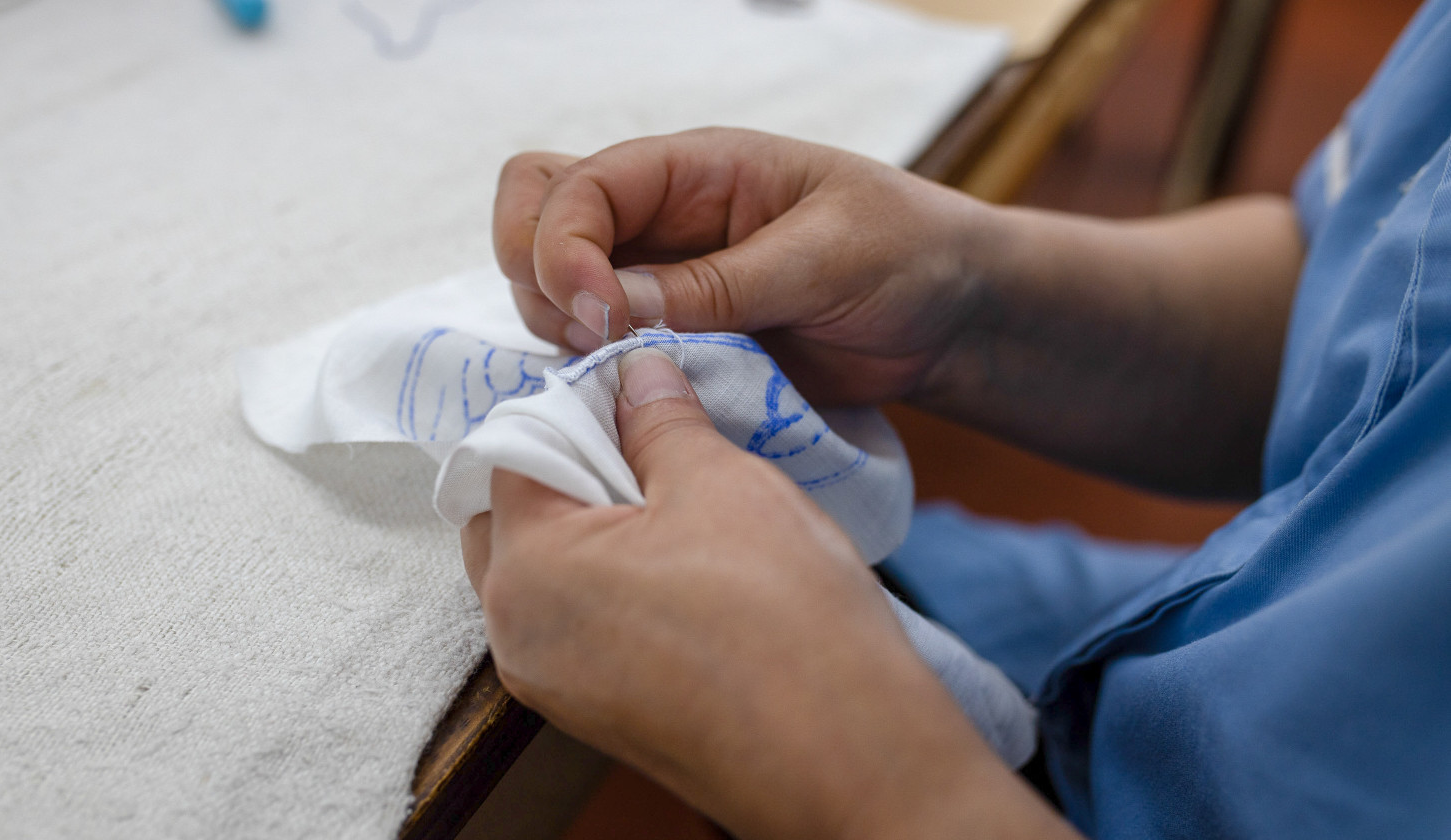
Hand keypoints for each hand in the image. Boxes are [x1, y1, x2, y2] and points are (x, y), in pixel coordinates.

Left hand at [459, 349, 1072, 838]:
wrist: (851, 758)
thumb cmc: (782, 618)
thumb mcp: (721, 483)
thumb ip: (660, 420)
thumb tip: (636, 375)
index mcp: (527, 569)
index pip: (513, 450)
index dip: (573, 405)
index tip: (632, 390)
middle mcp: (518, 636)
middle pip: (515, 516)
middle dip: (573, 468)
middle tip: (655, 447)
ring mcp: (557, 686)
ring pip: (552, 574)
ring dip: (598, 527)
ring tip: (683, 505)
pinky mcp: (601, 715)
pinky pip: (585, 624)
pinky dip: (617, 581)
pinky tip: (691, 566)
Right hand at [492, 128, 984, 405]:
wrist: (951, 317)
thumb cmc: (905, 252)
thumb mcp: (823, 255)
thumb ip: (720, 283)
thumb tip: (614, 310)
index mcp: (692, 171)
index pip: (576, 185)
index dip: (563, 246)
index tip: (600, 314)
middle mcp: (659, 222)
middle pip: (534, 222)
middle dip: (539, 280)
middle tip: (596, 342)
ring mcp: (659, 285)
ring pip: (552, 295)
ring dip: (564, 336)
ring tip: (627, 374)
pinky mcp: (674, 346)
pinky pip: (600, 355)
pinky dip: (595, 378)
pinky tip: (635, 401)